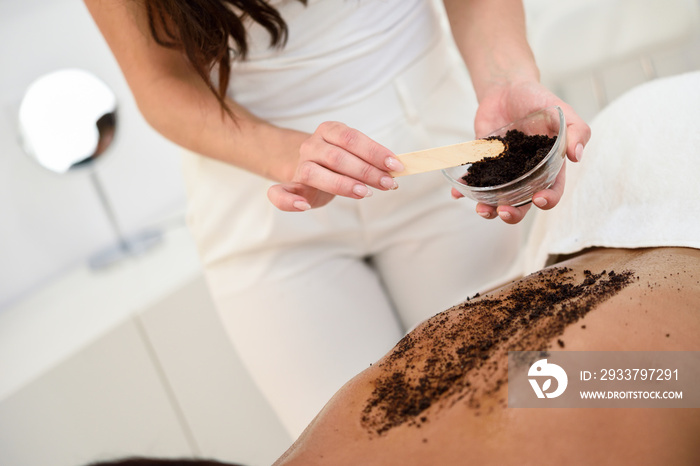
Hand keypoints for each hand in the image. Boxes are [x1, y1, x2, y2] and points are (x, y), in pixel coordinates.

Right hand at [267, 121, 403, 210]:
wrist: (308, 169)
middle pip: (337, 157)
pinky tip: (304, 206)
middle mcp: (311, 146)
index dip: (375, 152)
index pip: (351, 138)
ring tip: (364, 193)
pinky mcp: (291, 187)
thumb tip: (397, 169)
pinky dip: (289, 201)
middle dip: (366, 171)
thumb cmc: (338, 163)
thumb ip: (373, 160)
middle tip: (388, 184)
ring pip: (315, 173)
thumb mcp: (355, 154)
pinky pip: (279, 193)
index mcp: (329, 130)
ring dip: (342, 184)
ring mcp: (300, 166)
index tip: (396, 165)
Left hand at [454, 80, 590, 223]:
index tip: (538, 199)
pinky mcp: (483, 164)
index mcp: (548, 166)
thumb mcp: (562, 111)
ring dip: (488, 208)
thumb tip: (577, 155)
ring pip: (497, 198)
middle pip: (522, 203)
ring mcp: (503, 171)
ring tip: (481, 209)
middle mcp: (526, 174)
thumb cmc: (539, 100)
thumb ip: (576, 130)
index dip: (547, 199)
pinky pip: (474, 181)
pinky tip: (457, 192)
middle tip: (503, 211)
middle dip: (513, 213)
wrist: (507, 88)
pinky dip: (464, 189)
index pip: (552, 190)